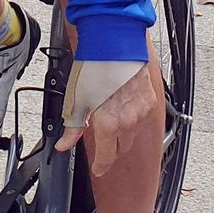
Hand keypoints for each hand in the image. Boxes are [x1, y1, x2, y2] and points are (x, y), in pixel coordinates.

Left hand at [56, 54, 158, 177]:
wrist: (115, 44)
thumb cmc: (95, 68)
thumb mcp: (76, 100)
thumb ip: (72, 128)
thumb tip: (63, 144)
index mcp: (108, 125)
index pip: (106, 158)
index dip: (100, 166)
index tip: (97, 168)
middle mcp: (128, 123)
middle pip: (120, 148)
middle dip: (109, 147)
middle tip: (100, 136)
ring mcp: (142, 113)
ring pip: (132, 135)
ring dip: (122, 133)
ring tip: (111, 116)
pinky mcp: (150, 103)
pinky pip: (142, 120)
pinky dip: (132, 119)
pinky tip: (123, 107)